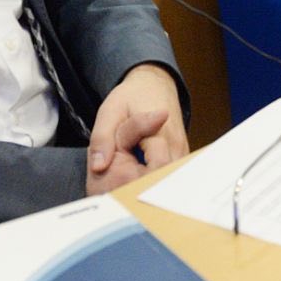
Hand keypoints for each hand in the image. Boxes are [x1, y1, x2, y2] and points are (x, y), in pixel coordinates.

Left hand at [86, 63, 187, 194]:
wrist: (155, 86)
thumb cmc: (132, 98)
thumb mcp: (109, 111)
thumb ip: (102, 138)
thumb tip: (99, 167)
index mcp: (160, 132)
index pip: (157, 166)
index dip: (137, 183)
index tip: (117, 193)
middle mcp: (176, 146)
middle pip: (164, 180)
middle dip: (141, 191)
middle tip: (117, 194)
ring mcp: (182, 154)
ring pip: (168, 182)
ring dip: (147, 188)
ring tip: (126, 187)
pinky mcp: (181, 160)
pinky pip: (169, 178)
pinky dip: (153, 183)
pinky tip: (137, 181)